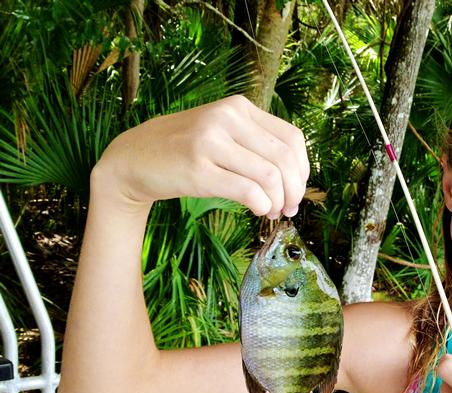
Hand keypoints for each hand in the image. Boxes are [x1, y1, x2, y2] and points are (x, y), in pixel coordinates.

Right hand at [93, 95, 309, 218]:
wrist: (133, 158)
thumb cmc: (185, 151)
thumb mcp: (222, 133)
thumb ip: (256, 144)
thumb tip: (297, 179)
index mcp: (238, 107)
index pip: (292, 138)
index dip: (303, 170)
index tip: (297, 190)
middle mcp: (226, 118)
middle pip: (285, 158)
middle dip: (294, 190)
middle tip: (289, 208)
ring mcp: (210, 141)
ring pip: (269, 175)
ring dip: (278, 201)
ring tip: (272, 212)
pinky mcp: (197, 169)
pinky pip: (247, 190)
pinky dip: (261, 205)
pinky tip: (258, 211)